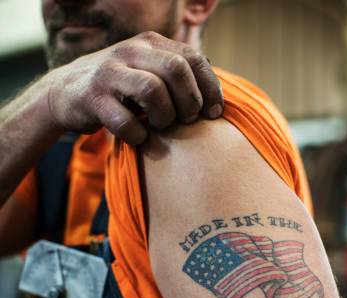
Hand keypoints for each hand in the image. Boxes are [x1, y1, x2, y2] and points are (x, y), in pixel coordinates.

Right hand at [46, 31, 223, 145]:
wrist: (65, 93)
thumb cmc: (119, 90)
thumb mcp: (147, 71)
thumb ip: (176, 76)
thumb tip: (215, 95)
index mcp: (150, 43)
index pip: (193, 58)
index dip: (209, 88)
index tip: (213, 113)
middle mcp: (131, 51)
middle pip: (176, 69)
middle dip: (189, 101)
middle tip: (186, 120)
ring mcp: (110, 73)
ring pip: (152, 90)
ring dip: (165, 117)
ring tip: (160, 127)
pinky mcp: (93, 98)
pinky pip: (125, 120)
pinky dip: (137, 135)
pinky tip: (139, 138)